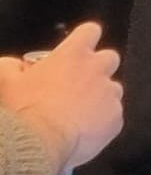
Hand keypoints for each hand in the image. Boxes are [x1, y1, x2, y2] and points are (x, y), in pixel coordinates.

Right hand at [0, 22, 122, 172]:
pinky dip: (102, 121)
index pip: (90, 31)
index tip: (76, 48)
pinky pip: (113, 115)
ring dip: (100, 96)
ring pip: (112, 89)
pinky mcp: (116, 118)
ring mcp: (109, 94)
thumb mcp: (5, 82)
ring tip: (78, 112)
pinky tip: (83, 131)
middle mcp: (97, 70)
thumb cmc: (21, 109)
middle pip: (109, 58)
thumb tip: (15, 65)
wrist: (37, 143)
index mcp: (72, 55)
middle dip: (97, 67)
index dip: (84, 38)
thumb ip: (10, 66)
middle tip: (77, 84)